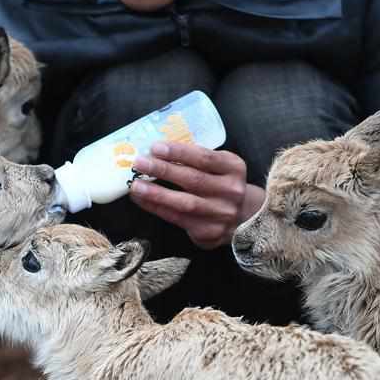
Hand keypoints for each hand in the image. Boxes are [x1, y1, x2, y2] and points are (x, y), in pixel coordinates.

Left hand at [129, 142, 264, 249]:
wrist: (244, 218)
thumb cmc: (221, 185)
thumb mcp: (220, 166)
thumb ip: (196, 159)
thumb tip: (155, 152)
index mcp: (234, 168)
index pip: (205, 158)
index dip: (179, 153)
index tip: (155, 147)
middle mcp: (231, 191)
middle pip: (193, 179)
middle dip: (163, 170)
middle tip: (140, 163)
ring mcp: (221, 213)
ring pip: (185, 202)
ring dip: (157, 193)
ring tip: (135, 186)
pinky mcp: (209, 231)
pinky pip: (177, 218)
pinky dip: (157, 208)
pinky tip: (142, 200)